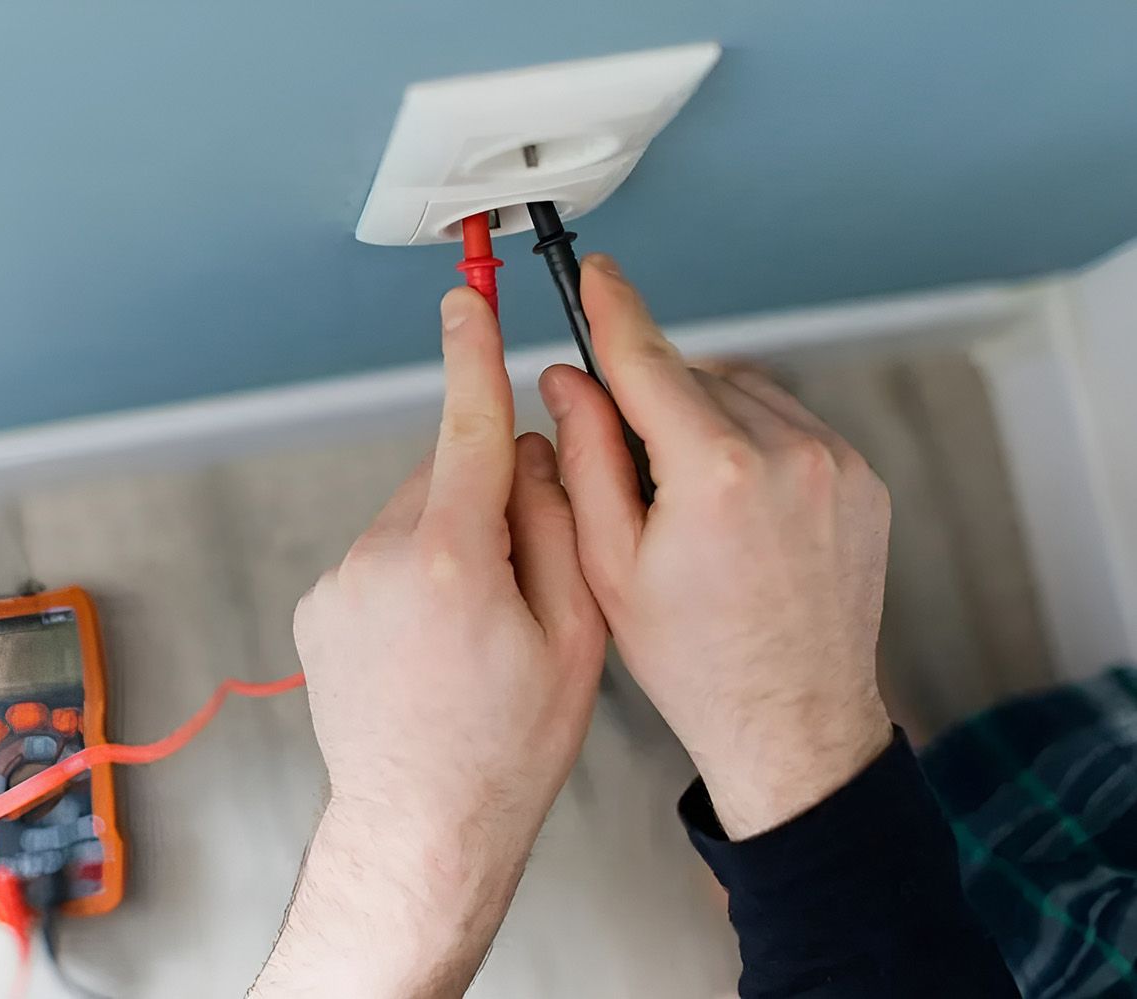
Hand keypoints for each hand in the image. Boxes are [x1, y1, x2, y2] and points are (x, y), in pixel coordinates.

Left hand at [251, 288, 605, 997]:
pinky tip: (430, 645)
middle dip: (486, 506)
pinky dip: (410, 581)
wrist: (421, 826)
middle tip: (521, 589)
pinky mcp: (318, 608)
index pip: (465, 428)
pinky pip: (378, 561)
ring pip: (412, 522)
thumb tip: (530, 454)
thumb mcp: (574, 636)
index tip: (465, 300)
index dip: (472, 356)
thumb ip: (556, 527)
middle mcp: (380, 560)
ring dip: (447, 549)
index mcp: (452, 561)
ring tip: (469, 635)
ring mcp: (339, 585)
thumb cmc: (507, 749)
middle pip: (446, 480)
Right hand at [538, 254, 891, 840]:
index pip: (648, 360)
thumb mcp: (609, 562)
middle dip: (652, 400)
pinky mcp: (863, 478)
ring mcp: (837, 463)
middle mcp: (788, 453)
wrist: (792, 719)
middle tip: (631, 473)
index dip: (613, 310)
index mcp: (715, 473)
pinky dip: (751, 440)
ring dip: (704, 417)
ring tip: (685, 500)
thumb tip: (568, 378)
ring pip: (744, 394)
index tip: (596, 271)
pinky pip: (789, 424)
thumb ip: (586, 456)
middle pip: (694, 377)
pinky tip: (732, 504)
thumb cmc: (692, 658)